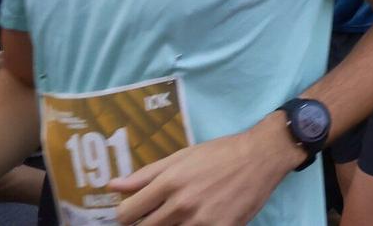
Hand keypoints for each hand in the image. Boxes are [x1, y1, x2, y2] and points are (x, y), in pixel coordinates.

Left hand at [111, 123, 301, 224]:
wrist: (260, 157)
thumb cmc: (219, 154)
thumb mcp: (181, 157)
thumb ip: (145, 174)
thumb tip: (112, 186)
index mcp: (169, 182)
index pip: (127, 213)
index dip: (126, 215)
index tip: (135, 213)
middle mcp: (181, 204)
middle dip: (146, 224)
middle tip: (160, 214)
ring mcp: (201, 221)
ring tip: (182, 215)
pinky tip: (198, 219)